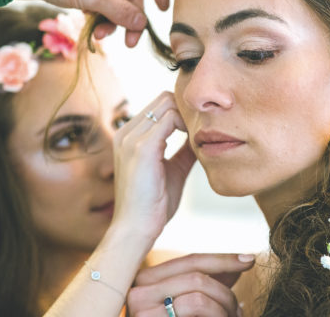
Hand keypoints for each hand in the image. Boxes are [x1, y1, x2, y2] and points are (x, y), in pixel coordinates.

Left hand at [17, 0, 168, 46]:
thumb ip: (120, 12)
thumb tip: (141, 24)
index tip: (162, 8)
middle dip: (131, 19)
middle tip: (128, 43)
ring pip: (113, 5)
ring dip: (111, 24)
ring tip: (99, 37)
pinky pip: (97, 8)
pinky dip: (97, 21)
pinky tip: (89, 32)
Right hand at [112, 92, 195, 240]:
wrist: (136, 229)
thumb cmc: (153, 205)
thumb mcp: (173, 170)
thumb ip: (183, 151)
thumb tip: (201, 138)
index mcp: (129, 137)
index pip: (160, 105)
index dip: (182, 113)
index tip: (199, 130)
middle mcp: (126, 132)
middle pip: (164, 99)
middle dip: (186, 111)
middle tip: (203, 132)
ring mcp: (131, 138)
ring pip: (168, 104)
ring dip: (188, 118)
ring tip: (199, 138)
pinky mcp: (141, 147)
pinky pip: (170, 120)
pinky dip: (186, 126)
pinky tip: (195, 143)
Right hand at [127, 253, 254, 316]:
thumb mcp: (189, 303)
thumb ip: (209, 283)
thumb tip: (244, 260)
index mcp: (145, 281)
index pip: (191, 261)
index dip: (223, 259)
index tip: (250, 260)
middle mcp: (137, 293)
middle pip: (197, 277)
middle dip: (225, 294)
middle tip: (237, 312)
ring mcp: (142, 314)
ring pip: (199, 298)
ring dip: (223, 310)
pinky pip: (196, 311)